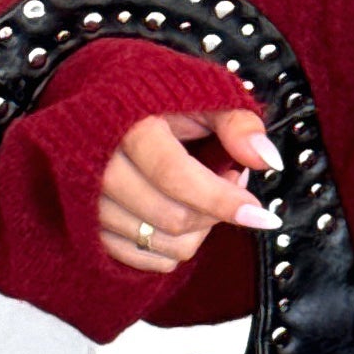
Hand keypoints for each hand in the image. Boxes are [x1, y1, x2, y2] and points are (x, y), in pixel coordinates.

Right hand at [99, 107, 282, 272]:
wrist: (100, 105)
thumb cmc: (157, 100)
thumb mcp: (199, 95)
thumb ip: (237, 122)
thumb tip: (267, 159)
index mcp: (126, 126)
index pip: (175, 176)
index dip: (222, 200)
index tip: (262, 214)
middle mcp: (97, 167)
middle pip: (171, 218)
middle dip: (216, 211)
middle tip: (231, 181)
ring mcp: (86, 200)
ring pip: (161, 244)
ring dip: (199, 230)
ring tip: (205, 194)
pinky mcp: (86, 225)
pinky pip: (143, 258)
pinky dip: (174, 246)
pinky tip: (183, 213)